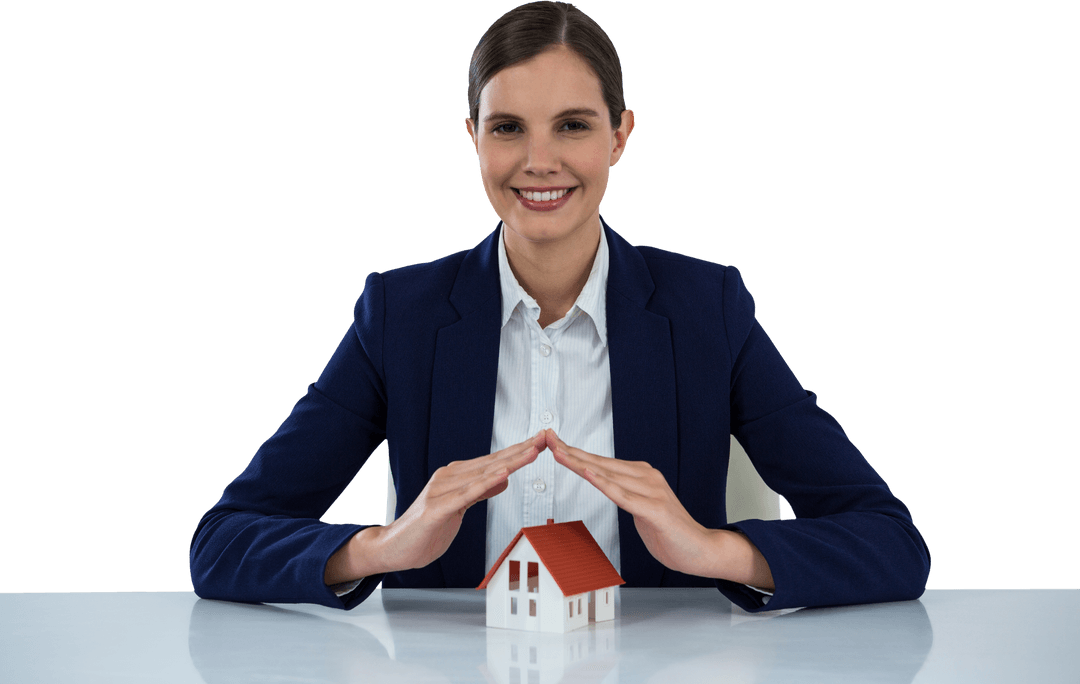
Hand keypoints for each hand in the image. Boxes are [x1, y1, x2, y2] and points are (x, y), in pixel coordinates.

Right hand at [326, 431, 544, 583]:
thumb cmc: (425, 529)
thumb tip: (503, 477)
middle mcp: (449, 477)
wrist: (394, 547)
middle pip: (492, 462)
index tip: (540, 441)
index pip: (493, 461)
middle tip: (544, 437)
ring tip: (531, 451)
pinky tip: (503, 474)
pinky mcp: (437, 508)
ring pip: (483, 474)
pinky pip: (466, 495)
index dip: (518, 451)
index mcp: (456, 476)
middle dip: (521, 449)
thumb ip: (480, 491)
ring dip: (510, 461)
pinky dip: (486, 483)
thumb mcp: (460, 508)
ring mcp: (441, 491)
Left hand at [546, 429, 772, 588]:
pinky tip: (589, 474)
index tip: (553, 441)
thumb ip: (624, 494)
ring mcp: (652, 492)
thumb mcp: (640, 508)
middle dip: (571, 451)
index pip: (601, 461)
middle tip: (547, 438)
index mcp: (641, 475)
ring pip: (608, 475)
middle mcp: (646, 477)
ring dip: (581, 463)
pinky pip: (623, 496)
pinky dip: (604, 484)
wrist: (700, 550)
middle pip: (601, 463)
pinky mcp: (655, 510)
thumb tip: (605, 484)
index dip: (575, 452)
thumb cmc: (669, 531)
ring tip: (559, 452)